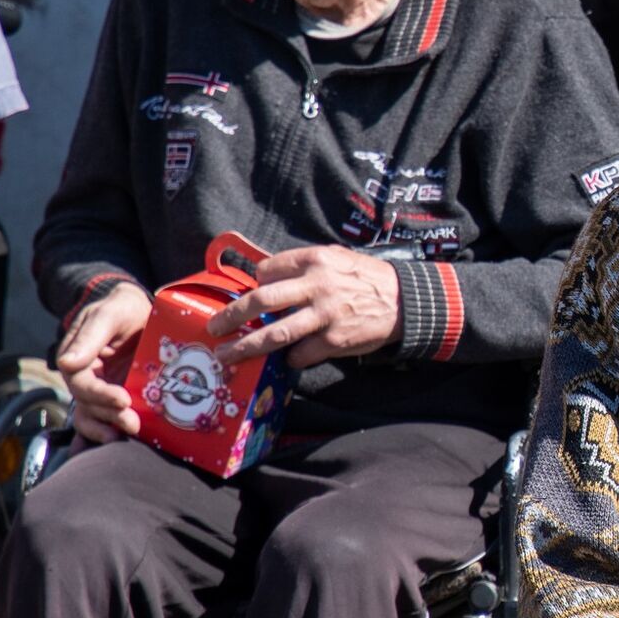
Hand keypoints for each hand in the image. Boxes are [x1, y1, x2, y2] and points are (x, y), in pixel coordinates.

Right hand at [54, 281, 152, 443]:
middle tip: (132, 423)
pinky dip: (107, 432)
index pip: (81, 382)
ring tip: (129, 432)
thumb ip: (90, 336)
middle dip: (108, 415)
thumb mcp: (108, 314)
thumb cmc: (122, 308)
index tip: (122, 400)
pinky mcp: (116, 395)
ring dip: (107, 427)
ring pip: (93, 414)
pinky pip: (106, 418)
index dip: (99, 394)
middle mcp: (84, 376)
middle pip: (88, 403)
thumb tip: (66, 363)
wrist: (139, 310)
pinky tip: (118, 442)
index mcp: (77, 357)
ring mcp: (100, 387)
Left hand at [207, 245, 402, 369]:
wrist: (405, 301)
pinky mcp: (333, 340)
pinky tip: (290, 359)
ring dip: (245, 346)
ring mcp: (324, 315)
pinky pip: (300, 354)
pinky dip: (290, 359)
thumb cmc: (366, 278)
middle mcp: (316, 285)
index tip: (252, 297)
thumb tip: (266, 280)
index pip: (267, 270)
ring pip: (274, 334)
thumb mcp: (336, 258)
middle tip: (213, 328)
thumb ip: (304, 267)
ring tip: (226, 355)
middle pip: (260, 300)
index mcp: (314, 260)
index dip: (255, 284)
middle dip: (231, 316)